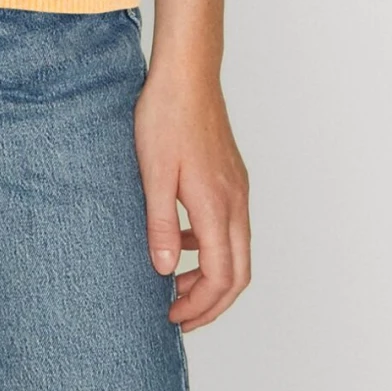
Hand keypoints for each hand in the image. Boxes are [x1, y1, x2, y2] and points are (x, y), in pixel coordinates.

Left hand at [133, 60, 250, 331]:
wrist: (187, 73)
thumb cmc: (166, 116)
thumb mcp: (153, 173)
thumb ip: (161, 224)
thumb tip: (165, 271)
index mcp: (216, 205)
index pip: (219, 277)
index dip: (199, 305)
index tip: (172, 316)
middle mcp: (235, 202)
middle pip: (238, 274)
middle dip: (212, 304)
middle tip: (180, 317)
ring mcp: (237, 189)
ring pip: (237, 252)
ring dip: (212, 278)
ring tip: (176, 284)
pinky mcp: (231, 177)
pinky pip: (230, 227)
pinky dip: (210, 248)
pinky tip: (180, 241)